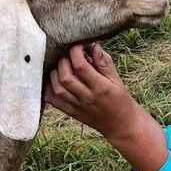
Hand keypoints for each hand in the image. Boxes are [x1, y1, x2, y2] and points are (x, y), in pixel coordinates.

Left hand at [45, 42, 168, 170]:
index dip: (75, 52)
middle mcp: (87, 98)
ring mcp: (77, 107)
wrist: (121, 125)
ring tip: (61, 66)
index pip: (81, 66)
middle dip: (63, 61)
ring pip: (57, 88)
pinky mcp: (71, 113)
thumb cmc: (120, 99)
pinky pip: (53, 101)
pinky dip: (49, 88)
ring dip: (54, 73)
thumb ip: (104, 62)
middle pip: (66, 77)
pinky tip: (53, 80)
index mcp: (101, 87)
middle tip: (68, 55)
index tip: (78, 46)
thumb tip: (93, 45)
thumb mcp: (117, 80)